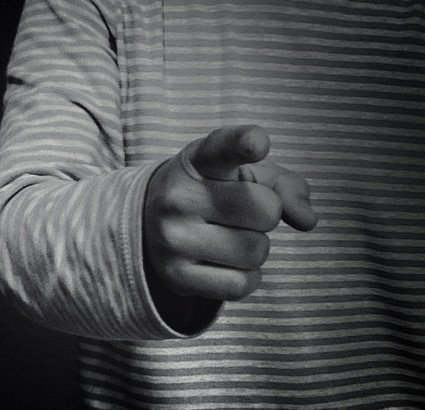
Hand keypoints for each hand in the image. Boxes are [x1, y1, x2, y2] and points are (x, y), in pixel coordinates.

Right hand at [144, 125, 317, 300]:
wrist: (150, 223)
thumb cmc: (212, 194)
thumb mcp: (245, 174)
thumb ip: (285, 185)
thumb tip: (307, 220)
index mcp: (199, 161)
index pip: (222, 148)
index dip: (243, 143)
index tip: (257, 143)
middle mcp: (179, 197)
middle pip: (266, 211)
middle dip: (265, 216)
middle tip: (237, 214)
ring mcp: (173, 238)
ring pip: (256, 252)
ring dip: (255, 248)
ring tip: (227, 237)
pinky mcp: (176, 276)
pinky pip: (241, 285)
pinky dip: (245, 277)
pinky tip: (224, 263)